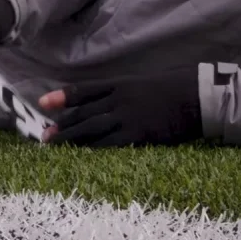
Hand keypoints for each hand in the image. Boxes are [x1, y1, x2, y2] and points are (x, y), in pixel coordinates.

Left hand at [38, 66, 203, 146]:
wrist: (197, 95)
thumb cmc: (175, 87)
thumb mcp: (145, 82)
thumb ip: (125, 90)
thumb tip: (107, 101)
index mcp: (120, 83)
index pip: (84, 90)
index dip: (63, 97)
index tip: (43, 102)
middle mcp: (118, 99)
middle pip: (83, 113)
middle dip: (63, 125)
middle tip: (45, 137)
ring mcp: (126, 116)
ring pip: (91, 129)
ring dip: (71, 138)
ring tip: (55, 147)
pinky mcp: (138, 134)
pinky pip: (109, 144)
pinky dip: (94, 150)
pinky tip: (82, 157)